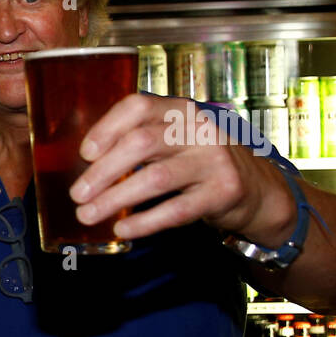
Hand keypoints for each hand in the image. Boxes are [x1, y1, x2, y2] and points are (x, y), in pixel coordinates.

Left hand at [68, 95, 294, 246]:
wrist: (258, 188)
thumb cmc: (201, 161)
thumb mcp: (176, 139)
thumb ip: (140, 140)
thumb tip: (85, 163)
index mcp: (180, 109)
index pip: (138, 107)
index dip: (106, 128)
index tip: (85, 154)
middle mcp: (199, 128)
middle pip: (140, 143)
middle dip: (102, 172)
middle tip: (77, 195)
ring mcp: (215, 159)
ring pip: (155, 178)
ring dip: (115, 199)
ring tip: (88, 215)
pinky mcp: (225, 192)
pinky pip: (176, 209)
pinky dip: (145, 222)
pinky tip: (123, 229)